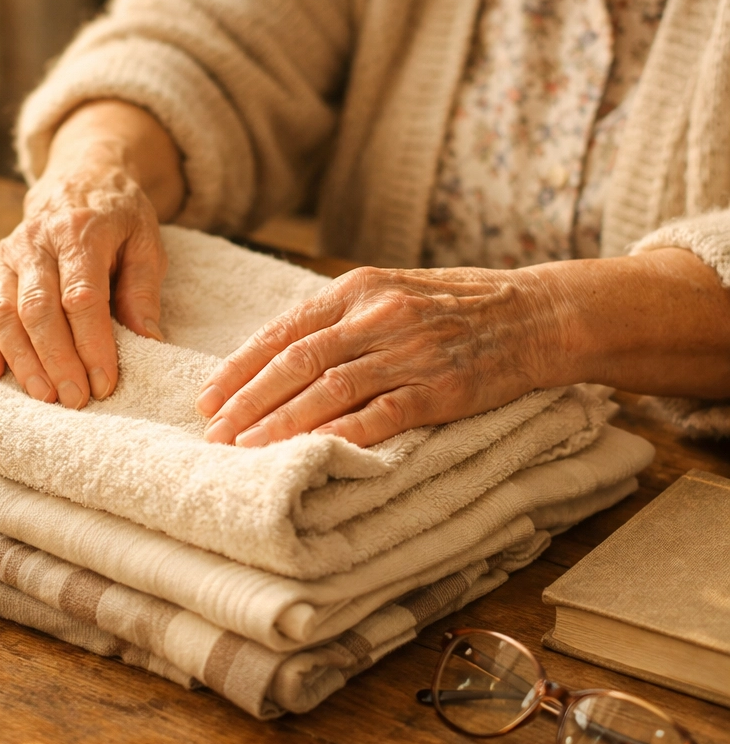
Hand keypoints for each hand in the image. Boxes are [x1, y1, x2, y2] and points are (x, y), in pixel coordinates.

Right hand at [0, 101, 183, 406]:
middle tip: (75, 399)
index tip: (104, 382)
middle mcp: (36, 242)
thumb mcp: (146, 242)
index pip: (83, 297)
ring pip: (3, 313)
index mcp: (81, 232)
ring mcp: (7, 256)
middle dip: (57, 360)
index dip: (93, 344)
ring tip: (44, 396)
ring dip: (21, 359)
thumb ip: (144, 289)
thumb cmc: (118, 218)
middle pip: (39, 309)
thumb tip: (148, 340)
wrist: (78, 180)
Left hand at [195, 265, 561, 446]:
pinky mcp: (439, 389)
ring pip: (329, 391)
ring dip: (281, 424)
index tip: (207, 398)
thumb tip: (279, 354)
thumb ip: (338, 317)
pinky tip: (311, 455)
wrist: (536, 313)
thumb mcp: (390, 291)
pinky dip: (342, 436)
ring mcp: (409, 352)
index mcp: (357, 288)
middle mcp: (377, 316)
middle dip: (247, 402)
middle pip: (295, 363)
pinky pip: (381, 415)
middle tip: (213, 434)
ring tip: (245, 451)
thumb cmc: (455, 304)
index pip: (283, 332)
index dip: (240, 368)